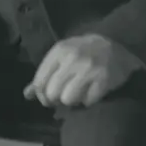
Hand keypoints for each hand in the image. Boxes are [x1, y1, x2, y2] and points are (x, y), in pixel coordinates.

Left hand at [23, 34, 144, 108]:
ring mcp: (88, 69)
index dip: (41, 95)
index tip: (48, 97)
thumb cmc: (85, 51)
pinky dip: (89, 100)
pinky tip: (93, 91)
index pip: (39, 82)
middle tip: (65, 94)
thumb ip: (44, 73)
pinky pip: (87, 102)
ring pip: (68, 100)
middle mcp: (72, 59)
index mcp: (59, 50)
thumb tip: (27, 95)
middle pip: (52, 93)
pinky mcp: (103, 80)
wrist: (118, 43)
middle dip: (57, 99)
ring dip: (73, 101)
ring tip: (80, 92)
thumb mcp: (62, 55)